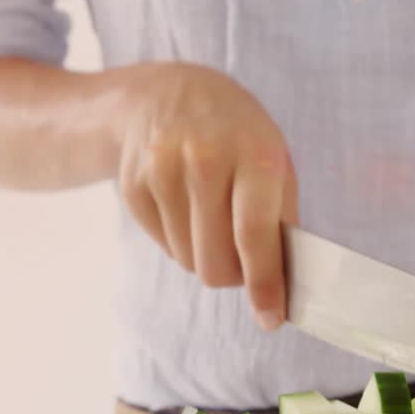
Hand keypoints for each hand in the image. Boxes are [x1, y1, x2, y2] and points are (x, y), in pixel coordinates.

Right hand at [111, 62, 297, 329]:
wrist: (165, 94)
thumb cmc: (235, 134)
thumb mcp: (273, 158)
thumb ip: (280, 218)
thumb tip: (281, 283)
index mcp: (253, 152)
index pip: (255, 232)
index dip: (264, 283)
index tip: (271, 318)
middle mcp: (204, 159)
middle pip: (215, 261)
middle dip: (234, 276)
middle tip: (243, 262)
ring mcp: (162, 171)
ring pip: (188, 260)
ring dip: (207, 256)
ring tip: (213, 218)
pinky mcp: (133, 186)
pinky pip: (164, 246)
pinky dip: (181, 241)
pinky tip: (186, 205)